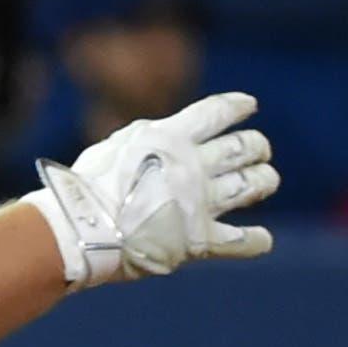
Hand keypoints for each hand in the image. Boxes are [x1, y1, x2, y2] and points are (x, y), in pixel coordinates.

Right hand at [29, 92, 278, 286]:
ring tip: (266, 179)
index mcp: (169, 138)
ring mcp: (199, 203)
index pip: (216, 113)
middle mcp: (191, 166)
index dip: (237, 107)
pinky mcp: (199, 240)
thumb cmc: (85, 187)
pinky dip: (256, 241)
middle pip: (243, 147)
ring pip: (252, 185)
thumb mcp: (115, 145)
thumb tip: (162, 133)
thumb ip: (146, 138)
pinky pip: (241, 241)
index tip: (250, 106)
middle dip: (256, 146)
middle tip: (258, 150)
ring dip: (263, 180)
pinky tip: (263, 240)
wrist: (80, 229)